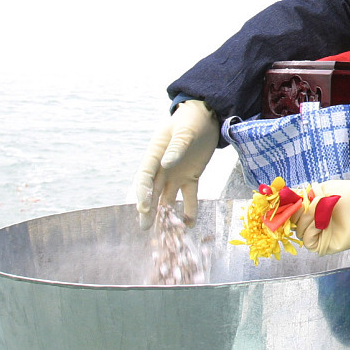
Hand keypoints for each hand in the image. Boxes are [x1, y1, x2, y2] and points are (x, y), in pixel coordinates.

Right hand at [134, 100, 218, 228]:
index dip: (142, 193)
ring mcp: (175, 174)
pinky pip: (188, 197)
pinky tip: (190, 224)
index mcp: (155, 155)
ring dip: (166, 214)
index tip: (143, 208)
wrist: (206, 117)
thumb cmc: (190, 120)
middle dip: (148, 211)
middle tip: (145, 228)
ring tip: (167, 233)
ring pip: (167, 198)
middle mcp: (162, 168)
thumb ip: (176, 147)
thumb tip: (165, 164)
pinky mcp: (190, 178)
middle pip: (152, 192)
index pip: (144, 177)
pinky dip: (189, 210)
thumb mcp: (184, 131)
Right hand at [292, 179, 349, 255]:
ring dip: (305, 221)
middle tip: (306, 206)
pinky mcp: (329, 244)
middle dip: (297, 214)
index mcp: (318, 208)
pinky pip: (310, 243)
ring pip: (301, 233)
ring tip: (317, 212)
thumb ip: (310, 197)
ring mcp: (324, 233)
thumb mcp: (328, 190)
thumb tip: (291, 198)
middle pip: (295, 223)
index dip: (290, 207)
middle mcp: (319, 222)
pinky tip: (319, 222)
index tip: (289, 202)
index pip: (296, 212)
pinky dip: (309, 232)